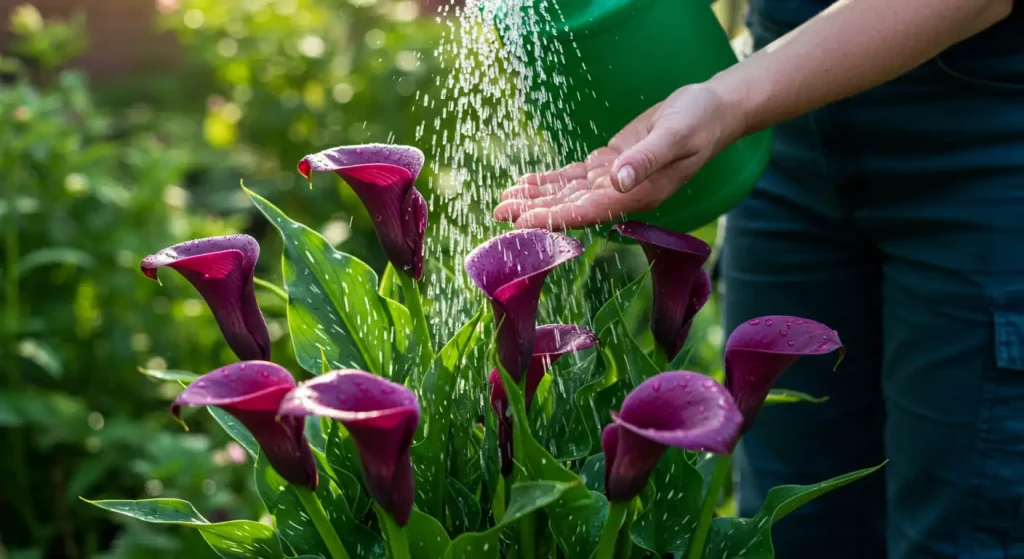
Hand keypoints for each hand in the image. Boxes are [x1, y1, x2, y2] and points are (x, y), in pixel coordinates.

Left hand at [494, 82, 745, 229]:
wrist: (712, 112)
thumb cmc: (699, 123)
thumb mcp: (676, 136)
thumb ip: (647, 158)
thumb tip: (619, 180)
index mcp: (638, 194)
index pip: (588, 210)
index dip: (554, 217)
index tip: (524, 222)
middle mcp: (622, 193)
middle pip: (571, 207)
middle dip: (535, 211)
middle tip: (499, 213)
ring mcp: (615, 180)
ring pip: (567, 194)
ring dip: (535, 198)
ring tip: (503, 202)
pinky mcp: (610, 164)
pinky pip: (573, 178)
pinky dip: (549, 181)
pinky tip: (526, 184)